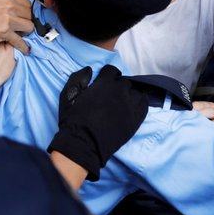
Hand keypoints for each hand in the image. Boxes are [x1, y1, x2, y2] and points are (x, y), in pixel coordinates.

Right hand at [0, 0, 32, 53]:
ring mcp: (8, 19)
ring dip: (26, 32)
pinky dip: (24, 46)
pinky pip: (21, 40)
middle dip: (27, 21)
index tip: (24, 16)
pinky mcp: (5, 32)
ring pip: (29, 27)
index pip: (27, 3)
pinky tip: (25, 48)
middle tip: (23, 26)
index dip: (26, 11)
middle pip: (29, 14)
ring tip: (22, 35)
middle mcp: (9, 5)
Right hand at [47, 66, 147, 180]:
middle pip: (125, 81)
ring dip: (130, 94)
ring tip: (123, 101)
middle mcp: (120, 91)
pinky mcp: (136, 119)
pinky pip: (145, 105)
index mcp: (104, 83)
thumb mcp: (69, 95)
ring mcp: (130, 105)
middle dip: (118, 85)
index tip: (104, 82)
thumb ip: (78, 79)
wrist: (84, 144)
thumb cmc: (74, 120)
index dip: (107, 76)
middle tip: (112, 95)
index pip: (112, 70)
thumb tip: (89, 70)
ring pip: (136, 92)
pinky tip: (134, 106)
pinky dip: (140, 103)